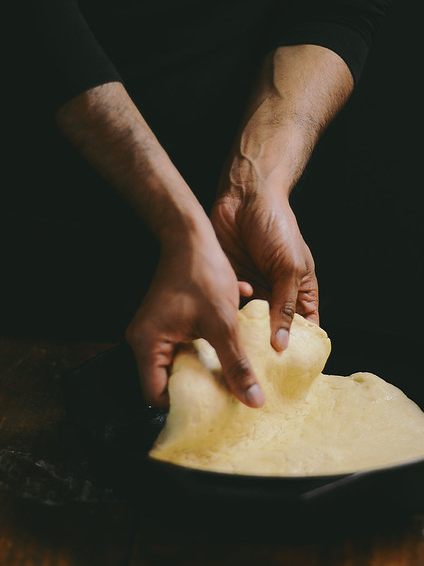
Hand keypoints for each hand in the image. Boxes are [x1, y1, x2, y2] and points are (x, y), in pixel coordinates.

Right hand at [125, 228, 263, 407]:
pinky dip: (203, 350)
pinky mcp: (167, 321)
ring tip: (228, 378)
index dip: (183, 405)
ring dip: (204, 368)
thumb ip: (236, 364)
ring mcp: (154, 329)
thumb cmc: (201, 274)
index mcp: (147, 343)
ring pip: (179, 363)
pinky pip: (183, 346)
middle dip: (197, 389)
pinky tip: (225, 349)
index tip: (210, 410)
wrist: (191, 235)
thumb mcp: (223, 323)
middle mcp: (143, 339)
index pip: (156, 394)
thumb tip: (253, 400)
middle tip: (224, 399)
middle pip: (167, 380)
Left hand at [210, 187, 318, 350]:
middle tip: (258, 365)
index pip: (304, 327)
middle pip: (273, 329)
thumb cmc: (276, 226)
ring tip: (240, 344)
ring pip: (248, 321)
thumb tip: (282, 344)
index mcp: (298, 290)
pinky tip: (230, 304)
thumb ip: (285, 306)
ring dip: (244, 330)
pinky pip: (228, 305)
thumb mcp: (289, 267)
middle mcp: (275, 293)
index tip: (289, 370)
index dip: (299, 348)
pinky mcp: (228, 282)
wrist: (244, 196)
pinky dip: (229, 307)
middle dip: (266, 345)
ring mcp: (251, 288)